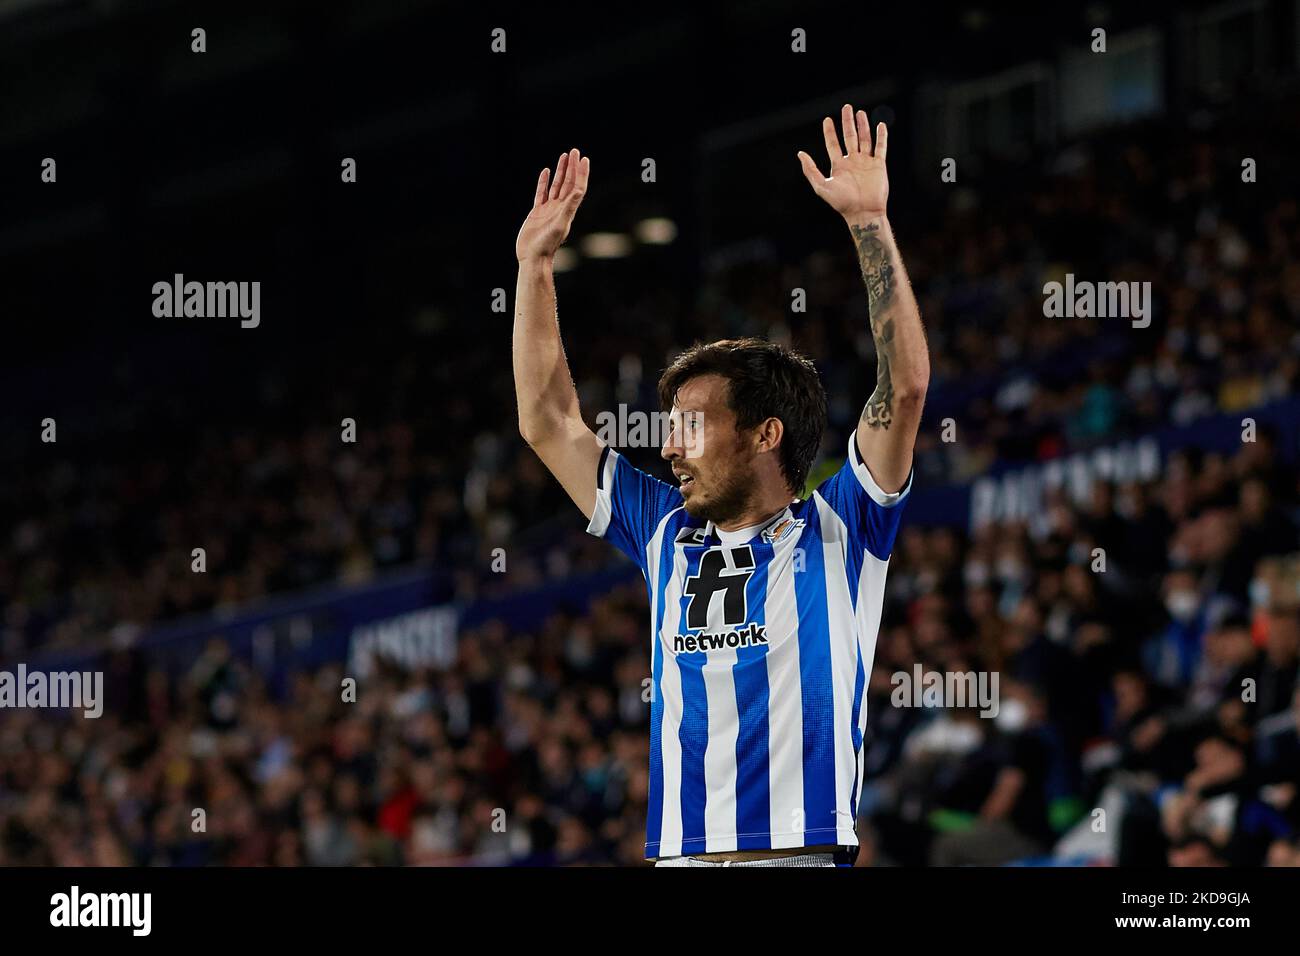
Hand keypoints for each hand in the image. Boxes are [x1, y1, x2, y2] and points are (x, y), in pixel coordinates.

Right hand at [516, 148, 589, 261]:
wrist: (533, 257)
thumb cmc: (547, 244)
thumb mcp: (560, 225)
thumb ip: (569, 207)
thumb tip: (579, 190)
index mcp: (567, 210)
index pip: (577, 187)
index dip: (581, 173)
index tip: (584, 159)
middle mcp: (559, 208)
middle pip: (568, 183)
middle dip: (572, 167)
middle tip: (575, 151)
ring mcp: (548, 209)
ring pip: (556, 186)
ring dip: (561, 171)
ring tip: (564, 157)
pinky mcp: (537, 212)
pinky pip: (541, 193)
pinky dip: (544, 182)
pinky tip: (546, 172)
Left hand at [798, 105, 887, 222]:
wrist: (863, 212)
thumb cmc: (841, 202)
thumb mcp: (821, 186)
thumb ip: (811, 170)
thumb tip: (800, 154)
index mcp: (839, 165)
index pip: (833, 144)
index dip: (830, 132)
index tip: (827, 120)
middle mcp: (852, 161)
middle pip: (849, 137)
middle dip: (847, 122)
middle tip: (846, 107)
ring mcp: (866, 162)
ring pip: (865, 139)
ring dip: (863, 125)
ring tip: (860, 113)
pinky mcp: (879, 165)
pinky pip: (880, 147)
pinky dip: (881, 136)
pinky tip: (880, 125)